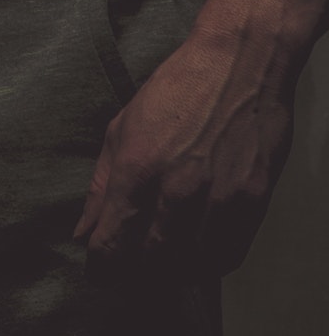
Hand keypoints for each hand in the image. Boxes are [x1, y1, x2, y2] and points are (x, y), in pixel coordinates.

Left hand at [75, 24, 294, 279]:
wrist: (240, 62)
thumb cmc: (176, 89)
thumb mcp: (123, 126)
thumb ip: (100, 185)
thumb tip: (82, 233)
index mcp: (137, 168)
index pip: (111, 245)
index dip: (101, 266)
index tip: (99, 270)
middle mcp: (177, 190)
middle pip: (150, 264)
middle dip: (135, 273)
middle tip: (131, 268)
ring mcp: (218, 199)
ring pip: (190, 267)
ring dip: (173, 272)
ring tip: (164, 261)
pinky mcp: (252, 202)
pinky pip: (227, 256)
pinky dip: (209, 263)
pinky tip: (197, 253)